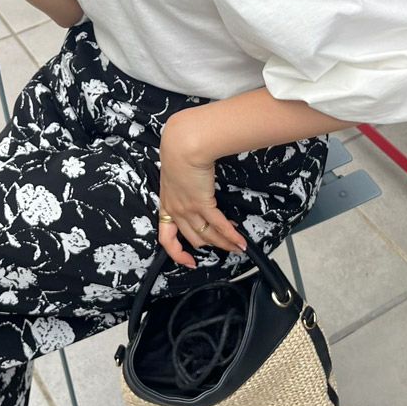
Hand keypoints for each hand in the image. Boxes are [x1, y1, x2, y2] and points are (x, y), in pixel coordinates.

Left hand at [158, 108, 247, 267]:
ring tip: (237, 248)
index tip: (189, 261)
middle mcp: (175, 211)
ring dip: (224, 244)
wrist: (183, 145)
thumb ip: (183, 185)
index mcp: (166, 205)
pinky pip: (218, 226)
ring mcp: (188, 209)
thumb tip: (196, 189)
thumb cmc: (180, 152)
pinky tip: (240, 242)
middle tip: (225, 249)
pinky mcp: (202, 204)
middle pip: (193, 239)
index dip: (177, 253)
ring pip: (207, 236)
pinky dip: (231, 236)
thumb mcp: (175, 173)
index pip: (166, 238)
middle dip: (211, 246)